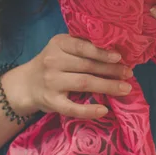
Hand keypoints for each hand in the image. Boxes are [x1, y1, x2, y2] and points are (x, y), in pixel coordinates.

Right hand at [3, 35, 132, 119]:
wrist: (26, 84)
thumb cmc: (53, 63)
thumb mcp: (62, 48)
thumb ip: (82, 45)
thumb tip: (116, 49)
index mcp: (58, 44)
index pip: (82, 46)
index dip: (101, 52)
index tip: (119, 57)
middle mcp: (53, 61)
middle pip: (87, 66)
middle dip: (111, 70)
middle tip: (129, 73)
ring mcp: (51, 82)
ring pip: (84, 83)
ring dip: (107, 86)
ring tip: (125, 88)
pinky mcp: (51, 102)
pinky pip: (71, 108)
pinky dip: (88, 110)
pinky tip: (103, 110)